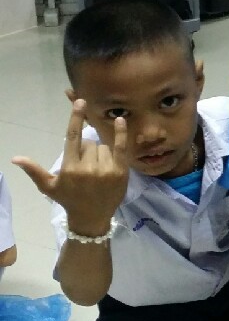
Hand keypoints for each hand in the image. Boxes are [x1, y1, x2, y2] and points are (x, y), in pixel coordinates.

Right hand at [12, 100, 127, 234]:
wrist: (92, 218)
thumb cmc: (68, 199)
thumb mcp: (48, 186)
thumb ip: (34, 170)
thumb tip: (16, 158)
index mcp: (70, 168)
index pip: (73, 137)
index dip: (76, 118)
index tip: (80, 102)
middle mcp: (88, 168)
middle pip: (89, 143)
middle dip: (86, 150)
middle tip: (85, 166)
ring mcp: (106, 169)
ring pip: (103, 147)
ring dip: (100, 153)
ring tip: (97, 170)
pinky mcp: (121, 172)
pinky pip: (122, 148)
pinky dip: (121, 134)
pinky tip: (120, 120)